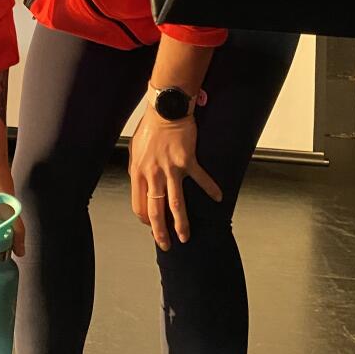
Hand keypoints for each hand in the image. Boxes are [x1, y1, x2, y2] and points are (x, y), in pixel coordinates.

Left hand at [128, 112, 221, 250]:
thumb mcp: (135, 149)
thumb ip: (138, 168)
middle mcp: (153, 174)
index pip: (138, 205)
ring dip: (181, 223)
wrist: (165, 109)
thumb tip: (140, 182)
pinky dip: (211, 189)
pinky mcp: (187, 161)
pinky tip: (218, 198)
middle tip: (166, 245)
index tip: (151, 226)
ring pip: (175, 204)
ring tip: (185, 237)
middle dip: (160, 232)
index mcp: (139, 172)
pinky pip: (200, 179)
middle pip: (155, 211)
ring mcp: (171, 169)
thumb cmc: (150, 127)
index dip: (145, 219)